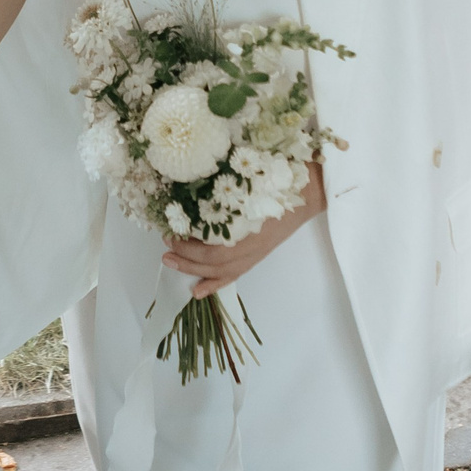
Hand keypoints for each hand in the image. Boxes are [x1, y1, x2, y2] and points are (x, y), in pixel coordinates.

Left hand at [163, 166, 326, 297]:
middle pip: (212, 260)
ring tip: (170, 262)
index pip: (212, 247)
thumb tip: (190, 183)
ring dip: (192, 269)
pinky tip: (197, 291)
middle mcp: (250, 245)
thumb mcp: (248, 179)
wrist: (305, 191)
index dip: (188, 244)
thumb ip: (222, 187)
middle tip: (165, 245)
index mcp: (247, 226)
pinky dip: (214, 285)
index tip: (170, 231)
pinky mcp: (257, 256)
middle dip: (185, 256)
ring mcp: (255, 253)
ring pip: (220, 271)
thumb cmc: (277, 178)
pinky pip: (233, 276)